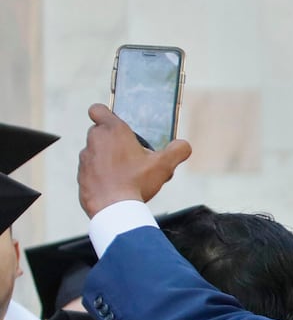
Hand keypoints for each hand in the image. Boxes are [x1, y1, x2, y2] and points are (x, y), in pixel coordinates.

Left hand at [77, 104, 191, 217]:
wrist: (113, 208)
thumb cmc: (136, 182)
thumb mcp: (165, 165)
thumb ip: (178, 151)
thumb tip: (184, 146)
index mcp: (113, 130)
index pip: (98, 110)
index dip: (105, 114)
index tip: (116, 127)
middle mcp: (95, 140)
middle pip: (101, 133)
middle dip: (114, 141)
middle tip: (132, 157)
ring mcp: (85, 159)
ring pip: (96, 153)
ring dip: (107, 160)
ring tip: (126, 176)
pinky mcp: (80, 176)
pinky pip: (91, 171)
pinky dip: (101, 176)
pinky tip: (116, 188)